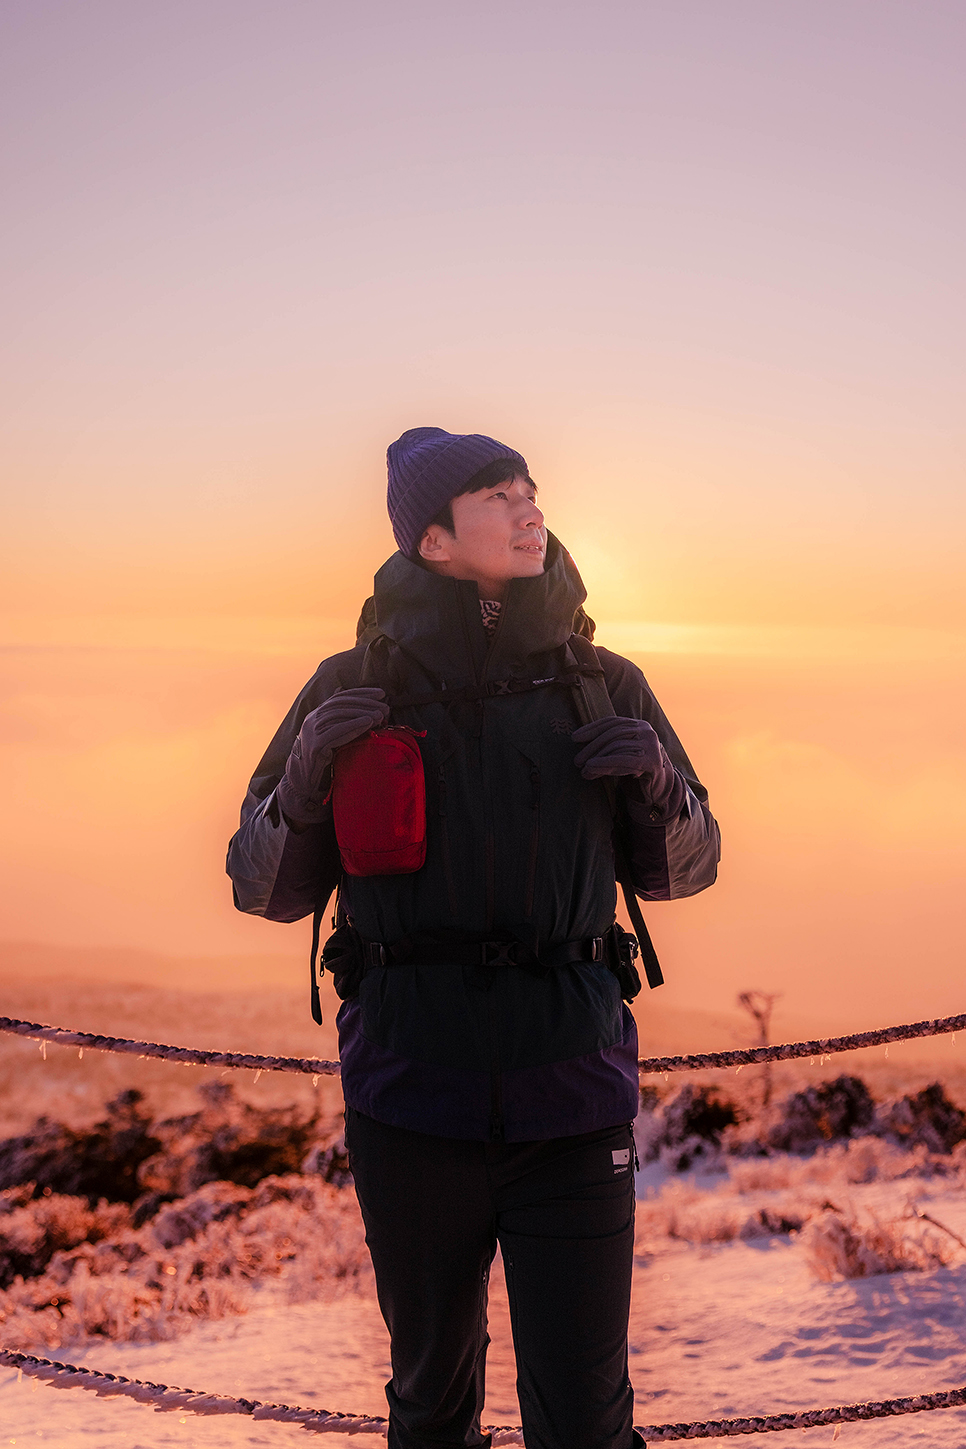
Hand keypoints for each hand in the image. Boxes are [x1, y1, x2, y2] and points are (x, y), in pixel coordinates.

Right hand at [277, 687, 388, 824]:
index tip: (381, 693)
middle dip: (365, 703)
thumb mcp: (331, 737)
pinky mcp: (315, 745)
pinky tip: (368, 723)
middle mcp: (312, 719)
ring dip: (362, 713)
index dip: (361, 693)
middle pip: (341, 704)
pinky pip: (336, 731)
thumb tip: (361, 712)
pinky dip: (354, 725)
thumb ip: (342, 723)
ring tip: (380, 715)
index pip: (340, 696)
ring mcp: (311, 731)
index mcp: (316, 715)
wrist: (302, 780)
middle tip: (385, 706)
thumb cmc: (321, 758)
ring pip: (338, 715)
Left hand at [571, 716, 685, 816]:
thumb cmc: (635, 769)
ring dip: (596, 758)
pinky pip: (624, 759)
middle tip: (577, 760)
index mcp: (639, 725)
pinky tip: (592, 767)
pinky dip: (605, 762)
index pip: (612, 722)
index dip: (592, 728)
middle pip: (613, 734)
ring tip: (584, 769)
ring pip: (617, 746)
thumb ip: (606, 746)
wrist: (659, 788)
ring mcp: (651, 745)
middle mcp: (647, 731)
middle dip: (592, 746)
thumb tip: (579, 745)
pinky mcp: (652, 761)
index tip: (575, 737)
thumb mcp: (620, 753)